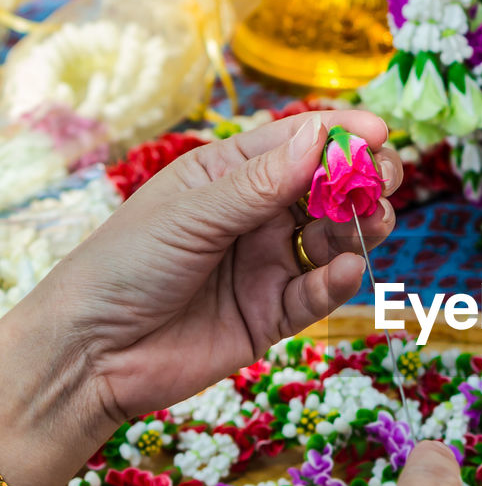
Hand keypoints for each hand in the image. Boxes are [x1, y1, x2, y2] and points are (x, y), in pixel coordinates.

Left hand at [0, 110, 400, 485]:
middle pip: (326, 191)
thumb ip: (259, 184)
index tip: (378, 130)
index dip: (339, 136)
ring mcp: (266, 266)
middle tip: (383, 181)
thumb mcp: (191, 215)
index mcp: (228, 178)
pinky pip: (318, 293)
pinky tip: (344, 268)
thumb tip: (318, 139)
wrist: (93, 354)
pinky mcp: (273, 315)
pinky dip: (337, 280)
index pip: (294, 145)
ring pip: (332, 239)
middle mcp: (254, 218)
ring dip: (359, 227)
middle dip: (360, 181)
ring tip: (373, 221)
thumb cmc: (124, 266)